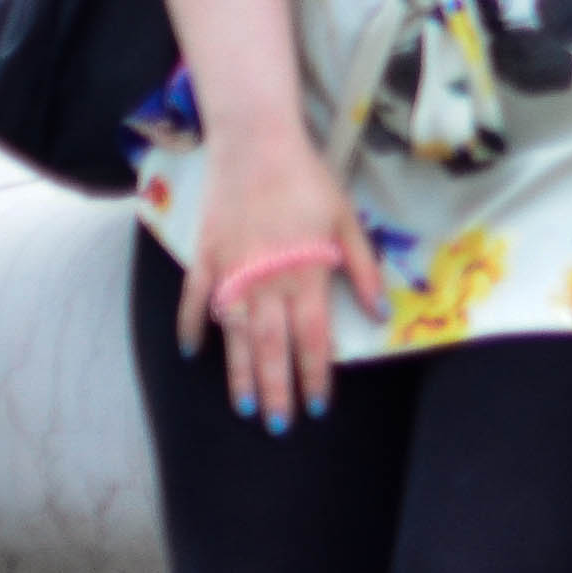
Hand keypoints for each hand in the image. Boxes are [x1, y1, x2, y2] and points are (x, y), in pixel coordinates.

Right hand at [187, 132, 380, 429]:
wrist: (257, 146)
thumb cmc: (308, 182)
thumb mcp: (348, 221)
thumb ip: (362, 269)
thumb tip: (379, 313)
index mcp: (306, 274)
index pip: (312, 338)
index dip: (315, 375)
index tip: (318, 406)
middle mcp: (267, 280)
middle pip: (273, 347)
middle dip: (277, 390)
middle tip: (279, 426)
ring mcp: (232, 271)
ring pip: (236, 334)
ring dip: (240, 372)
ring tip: (244, 406)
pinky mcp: (205, 257)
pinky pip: (195, 300)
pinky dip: (192, 327)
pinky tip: (193, 353)